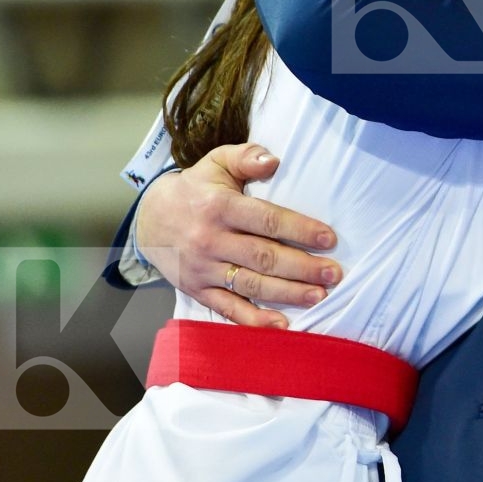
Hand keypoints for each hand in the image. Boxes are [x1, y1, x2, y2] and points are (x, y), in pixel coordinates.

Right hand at [135, 143, 341, 327]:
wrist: (148, 219)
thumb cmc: (196, 189)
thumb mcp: (216, 162)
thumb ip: (246, 157)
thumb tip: (273, 160)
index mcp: (220, 207)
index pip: (267, 220)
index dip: (300, 230)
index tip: (329, 239)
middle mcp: (210, 239)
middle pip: (263, 256)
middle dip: (302, 267)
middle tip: (334, 274)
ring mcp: (203, 268)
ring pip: (250, 283)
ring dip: (287, 293)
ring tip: (318, 296)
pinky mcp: (196, 289)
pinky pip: (226, 308)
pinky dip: (253, 319)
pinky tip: (280, 324)